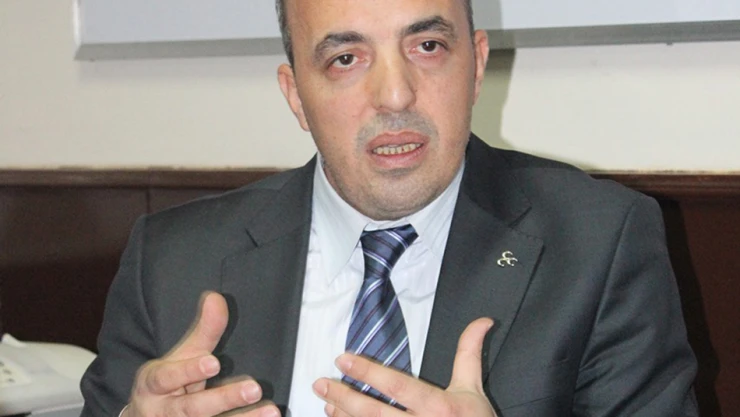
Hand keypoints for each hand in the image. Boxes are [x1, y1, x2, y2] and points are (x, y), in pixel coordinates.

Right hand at [124, 291, 279, 416]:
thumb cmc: (169, 384)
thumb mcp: (181, 356)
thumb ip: (202, 331)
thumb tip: (215, 297)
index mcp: (154, 385)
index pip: (168, 377)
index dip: (189, 371)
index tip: (213, 363)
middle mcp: (165, 412)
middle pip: (193, 408)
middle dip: (223, 399)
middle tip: (254, 388)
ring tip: (271, 412)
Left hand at [312, 318, 496, 416]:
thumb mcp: (473, 389)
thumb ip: (469, 353)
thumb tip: (482, 321)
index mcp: (438, 407)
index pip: (397, 386)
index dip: (369, 372)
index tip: (344, 359)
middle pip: (374, 412)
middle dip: (344, 396)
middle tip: (321, 383)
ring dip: (345, 416)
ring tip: (327, 401)